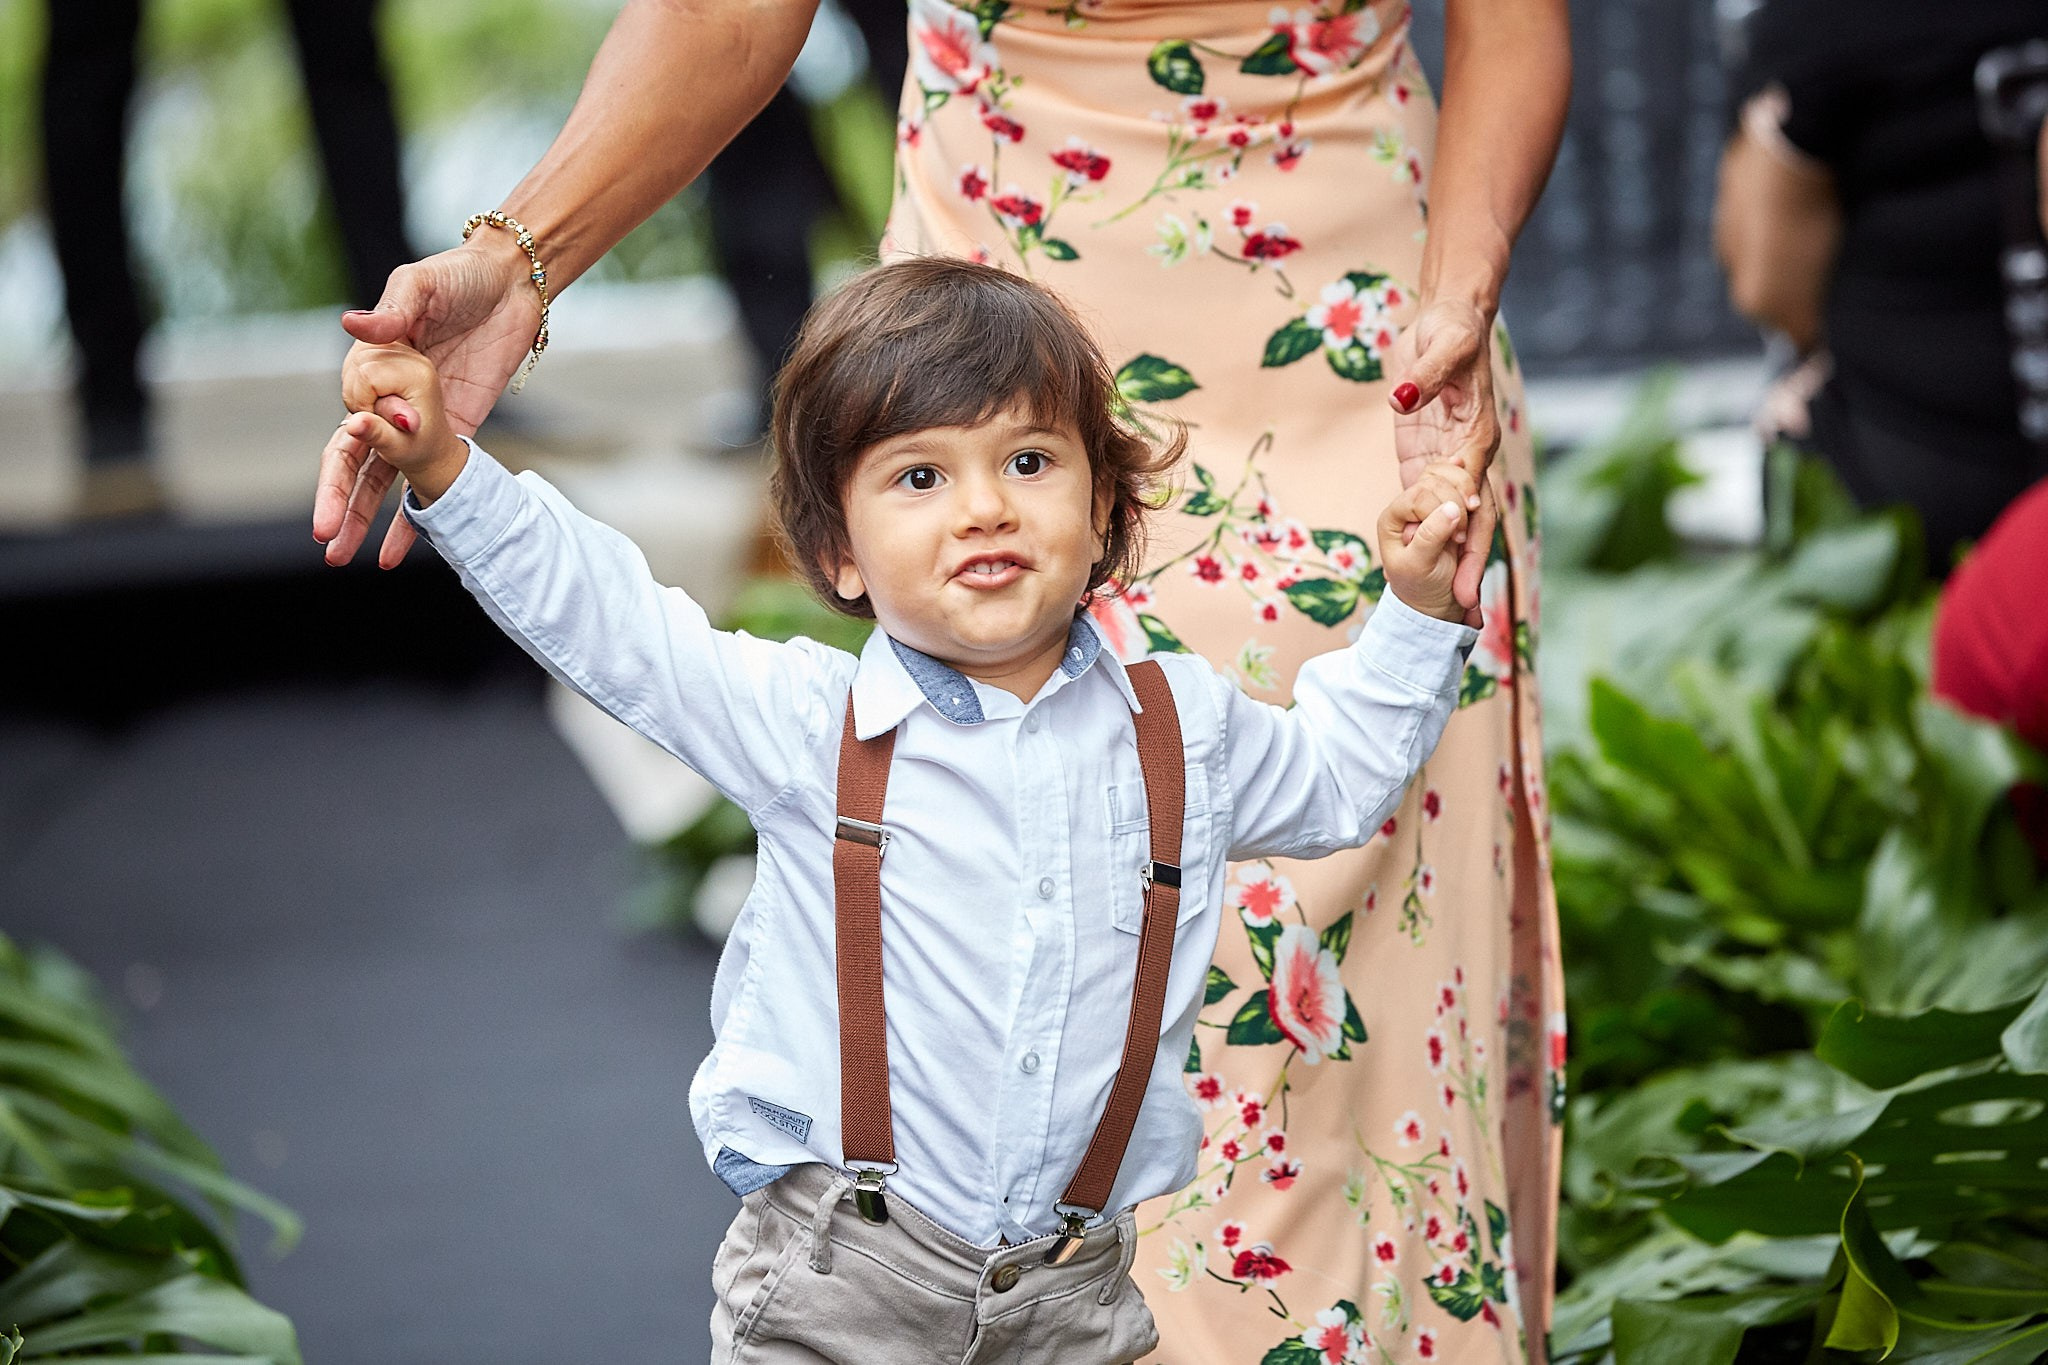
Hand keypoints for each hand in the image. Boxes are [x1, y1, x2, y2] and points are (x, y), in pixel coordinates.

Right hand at [312, 235, 539, 566]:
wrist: (514, 284)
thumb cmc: (461, 275)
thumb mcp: (425, 283)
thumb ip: (394, 308)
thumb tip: (354, 324)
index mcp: (372, 362)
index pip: (354, 407)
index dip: (364, 424)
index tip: (376, 426)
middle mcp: (390, 396)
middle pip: (353, 456)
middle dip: (338, 497)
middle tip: (325, 536)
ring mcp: (421, 418)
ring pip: (382, 477)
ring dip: (363, 517)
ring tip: (341, 556)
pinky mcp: (456, 430)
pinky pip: (431, 479)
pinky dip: (412, 516)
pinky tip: (393, 554)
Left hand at [1377, 461, 1481, 624]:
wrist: (1436, 601)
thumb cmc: (1422, 586)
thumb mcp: (1422, 565)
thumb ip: (1432, 535)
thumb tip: (1452, 509)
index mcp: (1393, 518)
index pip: (1419, 496)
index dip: (1442, 511)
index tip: (1459, 537)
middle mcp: (1408, 505)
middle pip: (1435, 482)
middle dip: (1456, 501)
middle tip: (1464, 535)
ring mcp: (1429, 501)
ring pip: (1447, 476)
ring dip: (1464, 487)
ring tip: (1472, 509)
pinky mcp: (1447, 500)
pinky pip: (1457, 478)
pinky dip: (1466, 480)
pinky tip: (1470, 478)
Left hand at [1387, 297, 1499, 616]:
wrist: (1448, 319)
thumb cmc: (1451, 331)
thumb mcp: (1440, 348)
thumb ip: (1421, 380)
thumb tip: (1399, 402)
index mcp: (1475, 436)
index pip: (1472, 489)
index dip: (1470, 526)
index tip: (1464, 558)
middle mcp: (1466, 455)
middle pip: (1470, 517)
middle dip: (1469, 560)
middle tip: (1465, 604)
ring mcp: (1446, 459)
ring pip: (1451, 518)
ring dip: (1453, 557)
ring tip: (1453, 602)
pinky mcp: (1425, 456)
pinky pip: (1426, 500)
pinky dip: (1429, 532)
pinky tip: (1426, 566)